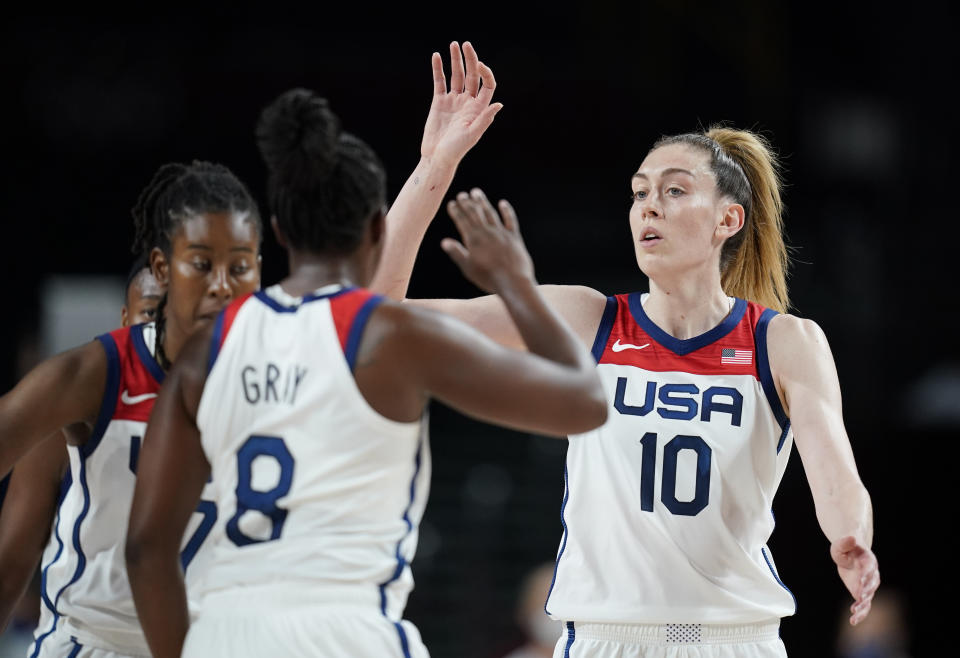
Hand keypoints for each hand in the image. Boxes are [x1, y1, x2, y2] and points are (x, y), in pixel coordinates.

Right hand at [420, 41, 502, 166]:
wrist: (437, 157)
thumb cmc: (456, 150)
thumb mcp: (472, 134)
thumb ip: (484, 119)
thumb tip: (499, 105)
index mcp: (479, 108)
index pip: (487, 85)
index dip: (486, 73)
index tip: (478, 65)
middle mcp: (468, 102)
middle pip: (472, 76)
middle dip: (470, 59)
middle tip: (466, 44)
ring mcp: (453, 101)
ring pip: (456, 76)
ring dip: (455, 60)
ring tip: (453, 44)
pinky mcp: (439, 102)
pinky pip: (439, 82)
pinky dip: (438, 69)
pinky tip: (437, 56)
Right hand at [441, 189, 533, 294]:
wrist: (513, 281)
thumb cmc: (488, 278)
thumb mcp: (468, 268)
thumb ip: (457, 253)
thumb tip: (444, 242)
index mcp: (474, 239)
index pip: (462, 221)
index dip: (456, 211)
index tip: (451, 203)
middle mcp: (487, 232)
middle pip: (475, 214)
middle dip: (467, 203)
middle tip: (462, 195)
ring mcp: (501, 233)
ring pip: (490, 213)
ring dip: (482, 202)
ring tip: (476, 192)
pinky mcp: (514, 237)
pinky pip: (510, 220)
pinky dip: (506, 211)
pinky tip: (503, 203)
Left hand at [830, 535, 879, 624]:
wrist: (850, 553)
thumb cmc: (845, 548)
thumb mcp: (841, 544)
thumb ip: (845, 542)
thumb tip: (851, 538)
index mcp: (868, 561)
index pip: (868, 569)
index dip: (865, 576)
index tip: (860, 582)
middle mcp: (871, 574)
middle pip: (871, 585)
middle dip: (866, 592)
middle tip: (859, 598)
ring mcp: (868, 585)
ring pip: (868, 598)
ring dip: (863, 606)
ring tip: (854, 614)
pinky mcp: (863, 592)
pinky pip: (864, 605)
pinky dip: (860, 612)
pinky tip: (853, 620)